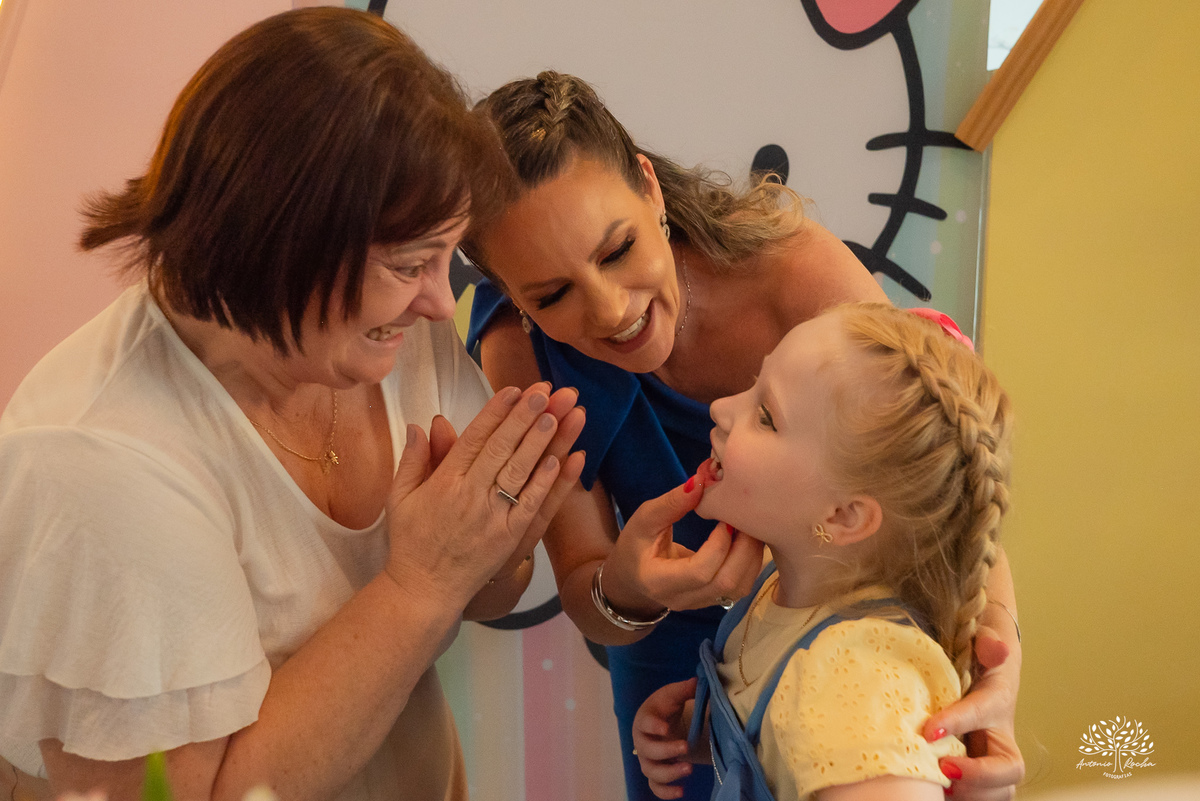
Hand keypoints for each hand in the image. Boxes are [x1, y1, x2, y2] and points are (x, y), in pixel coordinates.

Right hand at [425, 385, 585, 579]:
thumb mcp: (400, 497)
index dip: (496, 412)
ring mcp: (492, 517)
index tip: (514, 390)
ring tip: (559, 414)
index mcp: (444, 483)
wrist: (424, 590)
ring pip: (520, 472)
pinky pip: (531, 505)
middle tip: (545, 390)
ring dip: (541, 442)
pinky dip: (546, 482)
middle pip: (502, 448)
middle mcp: (469, 496)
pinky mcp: (509, 538)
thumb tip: (422, 425)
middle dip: (524, 416)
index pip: (474, 439)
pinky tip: (561, 459)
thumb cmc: (411, 542)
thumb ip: (413, 460)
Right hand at [601, 480, 764, 615]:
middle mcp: (682, 600)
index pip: (699, 572)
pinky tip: (747, 541)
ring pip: (738, 588)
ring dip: (752, 557)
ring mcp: (700, 604)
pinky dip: (750, 563)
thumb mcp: (644, 520)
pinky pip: (739, 587)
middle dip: (744, 550)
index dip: (719, 545)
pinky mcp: (713, 600)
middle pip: (726, 584)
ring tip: (750, 528)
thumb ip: (671, 503)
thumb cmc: (635, 546)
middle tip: (748, 519)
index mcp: (659, 582)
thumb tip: (700, 482)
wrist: (631, 578)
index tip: (725, 519)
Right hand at [633, 678, 699, 799]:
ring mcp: (647, 760)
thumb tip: (697, 681)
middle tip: (686, 747)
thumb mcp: (673, 695)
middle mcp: (642, 742)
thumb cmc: (665, 707)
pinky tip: (681, 792)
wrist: (660, 721)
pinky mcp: (655, 774)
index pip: (645, 724)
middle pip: (648, 750)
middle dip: (666, 751)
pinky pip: (655, 787)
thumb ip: (684, 689)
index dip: (653, 726)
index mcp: (645, 720)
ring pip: (652, 771)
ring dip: (669, 773)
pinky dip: (666, 792)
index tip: (666, 728)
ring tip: (689, 769)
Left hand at [923, 626, 1023, 799]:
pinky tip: (933, 793)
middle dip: (980, 778)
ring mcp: (991, 760)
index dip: (958, 723)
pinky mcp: (977, 775)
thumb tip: (995, 649)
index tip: (929, 731)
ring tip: (937, 785)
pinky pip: (978, 796)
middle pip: (1008, 770)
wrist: (981, 667)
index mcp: (997, 701)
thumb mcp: (984, 637)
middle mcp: (1000, 738)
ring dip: (973, 794)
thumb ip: (988, 641)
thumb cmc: (977, 653)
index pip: (982, 712)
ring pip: (999, 791)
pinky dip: (963, 799)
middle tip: (943, 769)